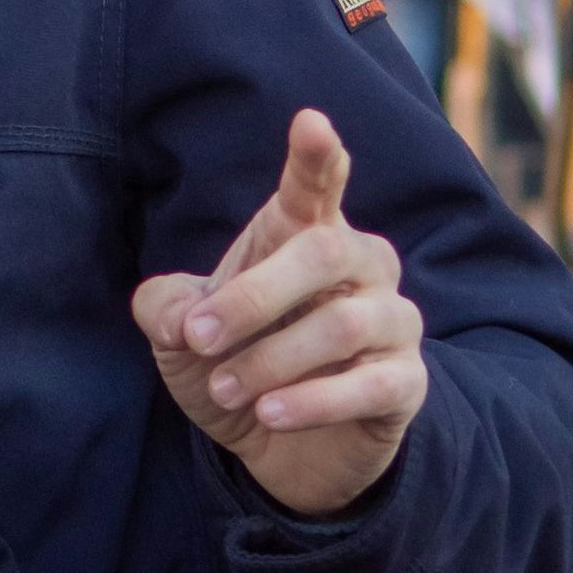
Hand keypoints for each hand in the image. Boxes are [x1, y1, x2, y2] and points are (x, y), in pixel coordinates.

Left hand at [132, 108, 429, 516]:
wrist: (277, 450)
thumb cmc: (234, 366)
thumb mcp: (181, 337)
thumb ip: (167, 310)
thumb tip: (179, 317)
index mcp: (304, 236)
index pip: (316, 185)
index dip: (316, 156)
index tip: (310, 122)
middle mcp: (361, 267)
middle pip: (323, 252)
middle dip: (253, 297)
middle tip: (198, 338)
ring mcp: (392, 322)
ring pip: (345, 324)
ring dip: (271, 360)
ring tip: (226, 388)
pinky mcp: (406, 382)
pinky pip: (373, 384)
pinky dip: (314, 401)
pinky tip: (271, 413)